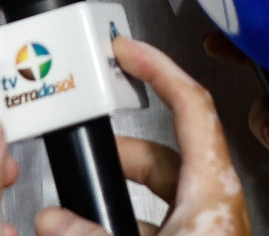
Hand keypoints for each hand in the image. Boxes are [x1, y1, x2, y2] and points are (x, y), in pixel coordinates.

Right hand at [35, 37, 249, 235]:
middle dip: (122, 146)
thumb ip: (89, 232)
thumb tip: (53, 219)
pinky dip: (127, 217)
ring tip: (81, 199)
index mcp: (214, 189)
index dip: (158, 68)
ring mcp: (205, 226)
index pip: (191, 105)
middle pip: (165, 151)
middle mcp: (214, 203)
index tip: (128, 50)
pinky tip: (94, 228)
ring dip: (121, 188)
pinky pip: (158, 221)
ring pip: (160, 189)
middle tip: (89, 142)